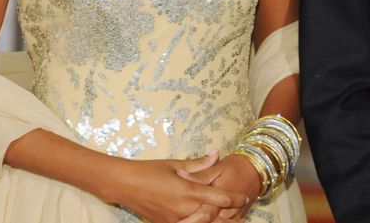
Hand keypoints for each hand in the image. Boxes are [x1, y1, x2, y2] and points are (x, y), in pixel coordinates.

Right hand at [107, 152, 248, 222]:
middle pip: (213, 216)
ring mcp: (175, 220)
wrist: (124, 185)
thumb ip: (198, 163)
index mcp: (187, 191)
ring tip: (231, 221)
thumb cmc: (149, 170)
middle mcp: (183, 209)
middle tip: (243, 215)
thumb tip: (217, 154)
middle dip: (229, 215)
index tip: (245, 196)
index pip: (218, 197)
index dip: (234, 198)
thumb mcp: (174, 164)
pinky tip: (206, 222)